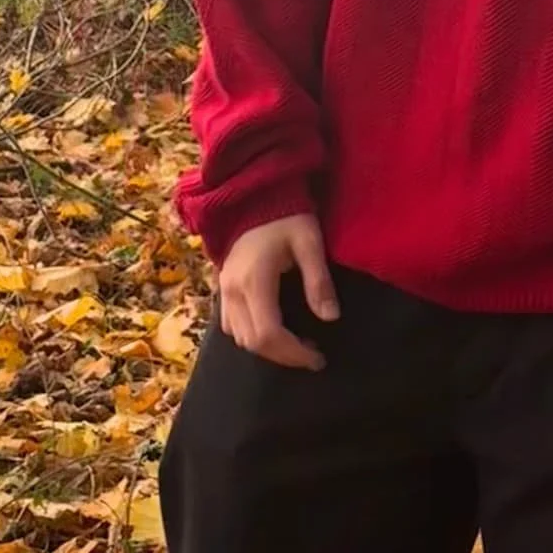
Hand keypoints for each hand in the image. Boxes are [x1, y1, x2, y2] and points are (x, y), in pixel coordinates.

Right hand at [217, 213, 338, 370]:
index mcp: (254, 281)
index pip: (268, 334)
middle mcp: (232, 290)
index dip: (293, 353)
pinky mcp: (222, 285)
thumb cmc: (287, 215)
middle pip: (251, 342)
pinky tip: (274, 328)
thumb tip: (330, 317)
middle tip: (312, 355)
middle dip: (283, 356)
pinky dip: (251, 335)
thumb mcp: (310, 242)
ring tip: (297, 344)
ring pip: (237, 336)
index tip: (318, 358)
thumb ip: (318, 280)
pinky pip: (230, 324)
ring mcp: (223, 289)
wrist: (257, 194)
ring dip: (266, 348)